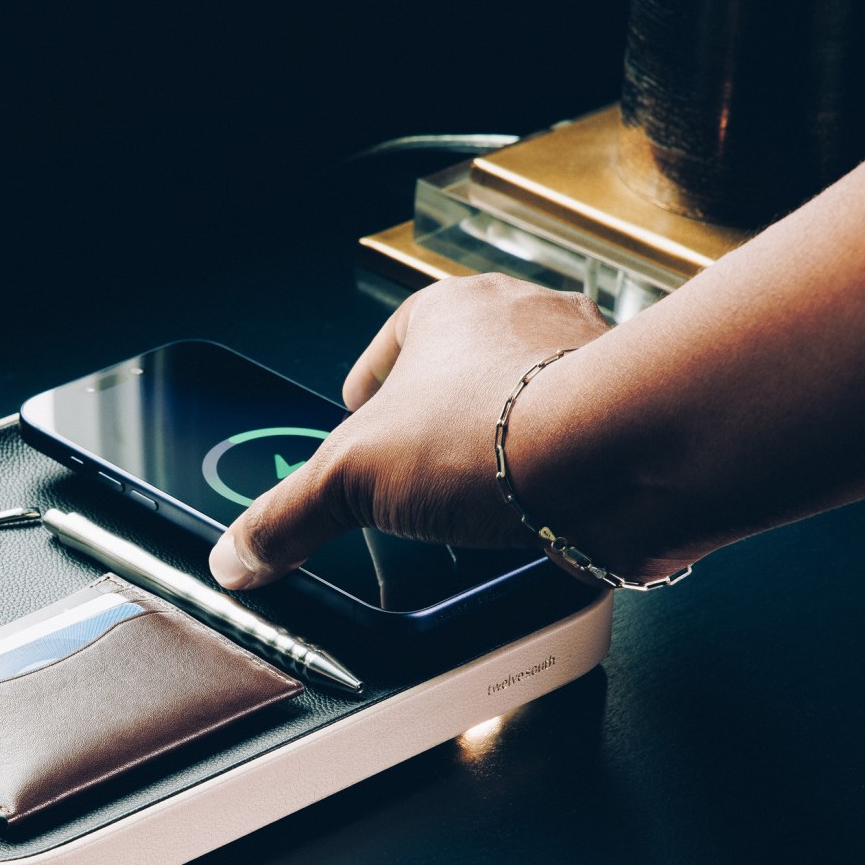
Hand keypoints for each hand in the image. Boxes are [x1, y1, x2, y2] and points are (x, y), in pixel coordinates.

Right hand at [206, 274, 610, 590]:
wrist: (618, 455)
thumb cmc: (493, 431)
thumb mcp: (352, 480)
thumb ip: (289, 516)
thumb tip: (237, 555)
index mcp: (451, 310)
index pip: (395, 342)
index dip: (371, 388)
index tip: (361, 419)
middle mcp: (524, 320)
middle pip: (466, 369)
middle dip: (441, 417)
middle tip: (417, 466)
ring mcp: (582, 364)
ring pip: (528, 397)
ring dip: (504, 440)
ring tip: (479, 495)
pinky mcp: (627, 414)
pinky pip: (581, 438)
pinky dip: (558, 471)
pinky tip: (539, 511)